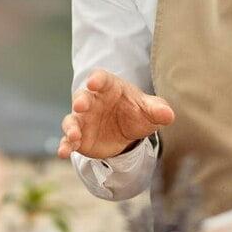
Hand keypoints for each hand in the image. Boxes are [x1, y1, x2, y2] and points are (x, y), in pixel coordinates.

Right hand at [57, 68, 174, 159]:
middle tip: (81, 105)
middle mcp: (92, 101)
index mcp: (109, 87)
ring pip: (72, 119)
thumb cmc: (137, 112)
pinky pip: (68, 140)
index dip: (97, 79)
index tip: (94, 82)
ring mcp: (83, 119)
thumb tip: (168, 114)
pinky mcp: (79, 137)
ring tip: (73, 135)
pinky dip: (65, 145)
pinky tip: (63, 152)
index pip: (101, 79)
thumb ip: (157, 109)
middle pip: (82, 97)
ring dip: (71, 126)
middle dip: (80, 101)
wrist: (128, 132)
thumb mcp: (150, 110)